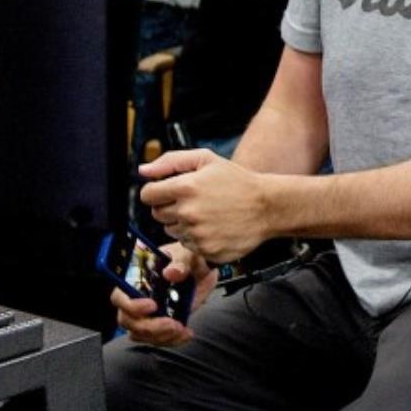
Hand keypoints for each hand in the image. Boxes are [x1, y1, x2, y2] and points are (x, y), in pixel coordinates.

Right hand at [111, 242, 217, 344]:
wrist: (204, 272)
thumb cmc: (188, 259)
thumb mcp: (188, 255)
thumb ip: (180, 262)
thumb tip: (170, 272)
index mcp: (137, 278)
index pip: (119, 296)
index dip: (130, 305)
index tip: (152, 305)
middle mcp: (137, 297)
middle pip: (127, 320)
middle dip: (149, 326)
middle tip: (171, 323)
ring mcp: (147, 313)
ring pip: (140, 334)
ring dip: (160, 336)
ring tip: (180, 328)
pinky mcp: (159, 324)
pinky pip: (157, 340)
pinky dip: (172, 341)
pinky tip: (185, 333)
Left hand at [139, 149, 271, 264]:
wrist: (267, 206)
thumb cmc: (237, 181)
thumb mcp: (206, 159)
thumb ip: (170, 161)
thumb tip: (143, 170)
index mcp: (185, 187)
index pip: (147, 195)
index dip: (156, 192)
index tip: (167, 192)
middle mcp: (188, 212)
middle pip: (157, 215)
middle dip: (169, 207)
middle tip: (192, 201)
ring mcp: (197, 234)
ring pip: (172, 231)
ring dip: (182, 223)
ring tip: (206, 213)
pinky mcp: (206, 250)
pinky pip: (188, 245)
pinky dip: (197, 238)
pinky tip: (213, 226)